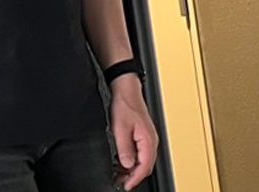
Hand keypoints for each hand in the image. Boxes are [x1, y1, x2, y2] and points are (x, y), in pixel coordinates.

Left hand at [109, 76, 158, 190]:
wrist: (126, 88)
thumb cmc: (125, 103)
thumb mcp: (121, 127)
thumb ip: (124, 148)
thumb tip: (127, 164)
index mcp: (148, 140)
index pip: (144, 167)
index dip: (135, 179)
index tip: (126, 186)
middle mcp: (151, 141)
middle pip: (145, 166)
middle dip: (133, 176)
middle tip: (121, 182)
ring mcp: (148, 138)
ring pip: (142, 160)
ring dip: (131, 168)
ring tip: (118, 173)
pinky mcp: (143, 135)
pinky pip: (139, 152)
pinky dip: (131, 160)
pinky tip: (120, 160)